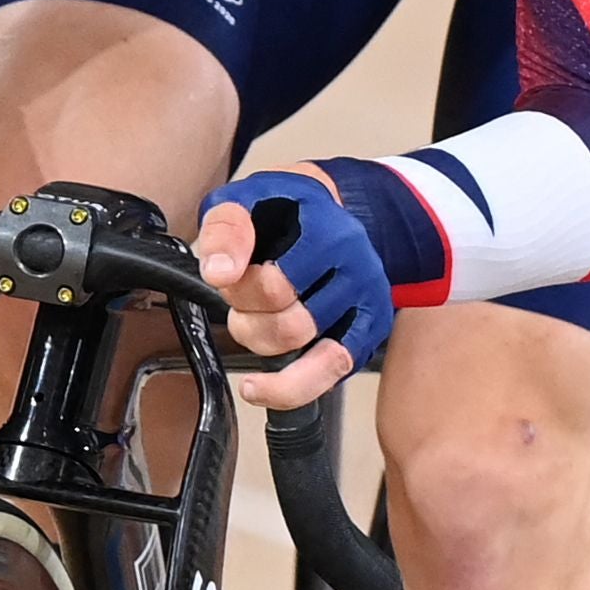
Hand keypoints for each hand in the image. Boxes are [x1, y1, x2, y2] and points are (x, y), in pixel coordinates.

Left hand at [195, 173, 394, 408]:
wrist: (326, 212)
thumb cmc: (281, 211)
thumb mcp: (244, 200)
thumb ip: (226, 229)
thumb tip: (220, 273)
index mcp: (332, 233)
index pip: (275, 286)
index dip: (237, 289)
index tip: (226, 274)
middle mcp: (360, 271)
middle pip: (290, 325)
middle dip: (248, 316)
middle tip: (242, 294)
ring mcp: (369, 305)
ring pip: (306, 356)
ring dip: (262, 342)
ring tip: (253, 319)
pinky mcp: (368, 335)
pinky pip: (328, 376)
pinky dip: (287, 388)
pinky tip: (257, 386)